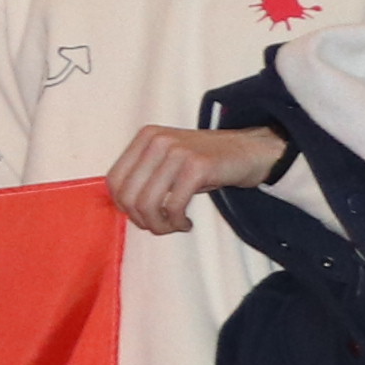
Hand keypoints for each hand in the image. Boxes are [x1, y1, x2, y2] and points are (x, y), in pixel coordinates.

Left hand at [107, 124, 287, 234]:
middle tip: (160, 226)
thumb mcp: (168, 161)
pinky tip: (186, 223)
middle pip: (129, 195)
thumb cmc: (205, 163)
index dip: (123, 206)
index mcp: (146, 137)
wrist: (250, 151)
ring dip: (160, 225)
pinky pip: (174, 206)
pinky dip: (177, 222)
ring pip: (148, 204)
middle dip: (142, 220)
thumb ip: (144, 176)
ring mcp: (178, 151)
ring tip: (174, 226)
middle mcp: (157, 141)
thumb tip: (123, 207)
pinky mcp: (198, 166)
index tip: (140, 216)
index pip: (114, 180)